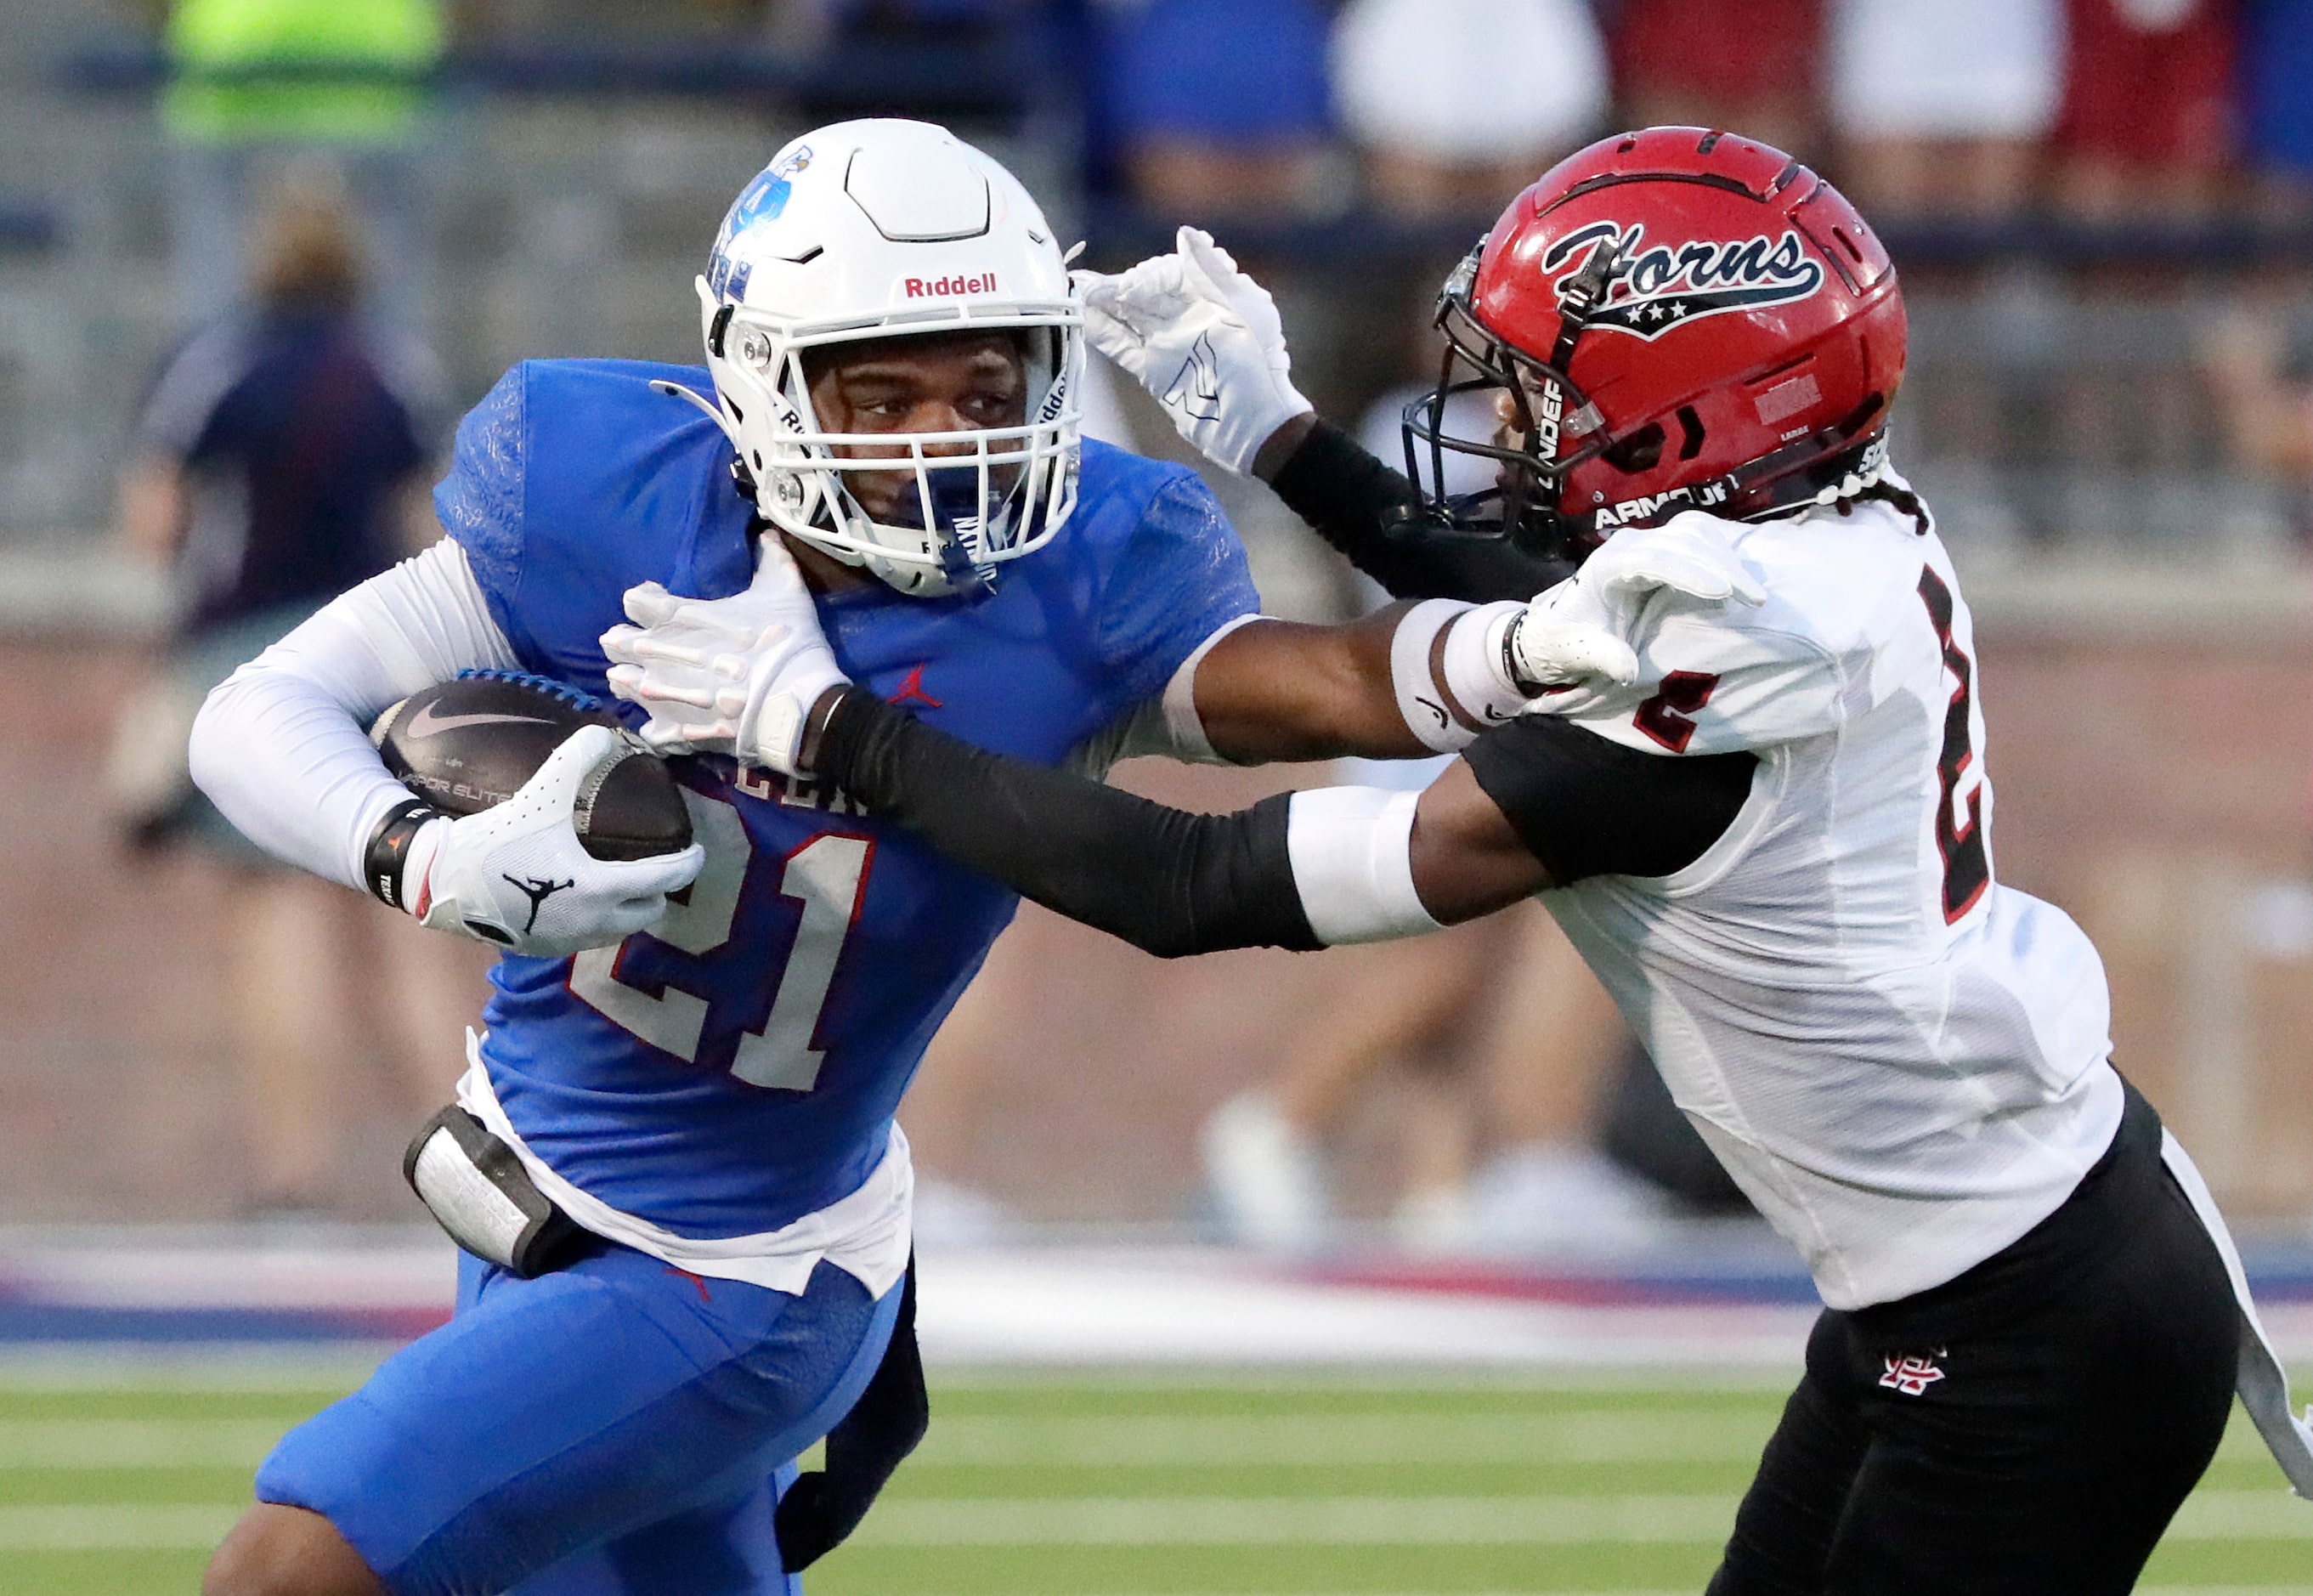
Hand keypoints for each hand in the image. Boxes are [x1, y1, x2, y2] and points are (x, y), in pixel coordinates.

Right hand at [403, 724, 703, 955]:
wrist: (444, 882)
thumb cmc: (498, 840)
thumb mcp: (541, 795)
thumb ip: (576, 760)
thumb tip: (604, 732)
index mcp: (600, 888)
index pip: (663, 880)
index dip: (688, 865)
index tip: (697, 852)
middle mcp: (592, 923)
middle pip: (649, 911)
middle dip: (659, 890)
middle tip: (656, 865)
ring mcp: (570, 941)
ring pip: (621, 929)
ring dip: (629, 907)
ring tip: (623, 879)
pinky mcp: (546, 950)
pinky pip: (589, 937)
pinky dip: (599, 919)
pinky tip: (584, 895)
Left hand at [601, 536, 848, 774]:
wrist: (796, 704)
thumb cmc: (786, 642)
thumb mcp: (785, 591)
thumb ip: (771, 559)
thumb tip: (769, 533)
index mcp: (676, 615)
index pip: (633, 600)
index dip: (645, 599)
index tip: (660, 603)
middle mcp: (655, 653)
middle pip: (614, 642)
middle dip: (628, 640)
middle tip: (650, 643)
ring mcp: (658, 694)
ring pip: (620, 682)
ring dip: (632, 677)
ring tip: (652, 679)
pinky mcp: (670, 728)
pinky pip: (646, 726)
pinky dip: (656, 721)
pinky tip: (672, 717)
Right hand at [1072, 226, 1312, 474]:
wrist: (1255, 425)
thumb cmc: (1259, 366)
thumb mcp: (1246, 310)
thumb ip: (1212, 271)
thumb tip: (1185, 233)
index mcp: (1212, 296)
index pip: (1170, 273)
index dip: (1148, 275)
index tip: (1130, 288)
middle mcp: (1187, 315)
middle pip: (1144, 293)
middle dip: (1114, 286)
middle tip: (1085, 285)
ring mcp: (1168, 343)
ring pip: (1128, 316)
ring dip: (1101, 304)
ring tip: (1073, 292)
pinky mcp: (1154, 371)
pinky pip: (1123, 346)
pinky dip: (1102, 332)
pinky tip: (1080, 319)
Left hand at [1509, 512, 1765, 697]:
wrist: (1560, 627)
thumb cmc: (1567, 639)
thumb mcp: (1578, 652)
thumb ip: (1603, 657)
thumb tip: (1627, 670)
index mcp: (1607, 565)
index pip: (1654, 559)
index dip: (1691, 572)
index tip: (1723, 591)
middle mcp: (1630, 545)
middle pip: (1684, 542)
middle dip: (1722, 566)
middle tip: (1754, 599)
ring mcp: (1649, 543)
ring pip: (1697, 536)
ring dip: (1729, 560)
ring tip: (1754, 595)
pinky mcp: (1665, 550)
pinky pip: (1701, 541)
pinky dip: (1724, 557)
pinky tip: (1743, 581)